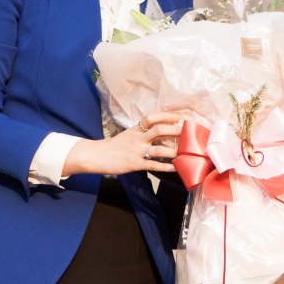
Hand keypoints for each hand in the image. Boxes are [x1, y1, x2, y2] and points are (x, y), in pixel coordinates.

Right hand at [64, 111, 182, 175]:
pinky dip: (166, 167)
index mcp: (135, 129)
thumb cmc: (113, 147)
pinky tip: (176, 168)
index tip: (178, 115)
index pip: (151, 118)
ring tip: (185, 152)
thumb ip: (142, 134)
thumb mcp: (128, 136)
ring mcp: (136, 151)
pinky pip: (153, 165)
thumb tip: (161, 135)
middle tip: (187, 131)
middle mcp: (137, 138)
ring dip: (173, 151)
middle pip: (158, 130)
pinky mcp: (134, 164)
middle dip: (174, 130)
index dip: (165, 115)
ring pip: (158, 149)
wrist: (96, 156)